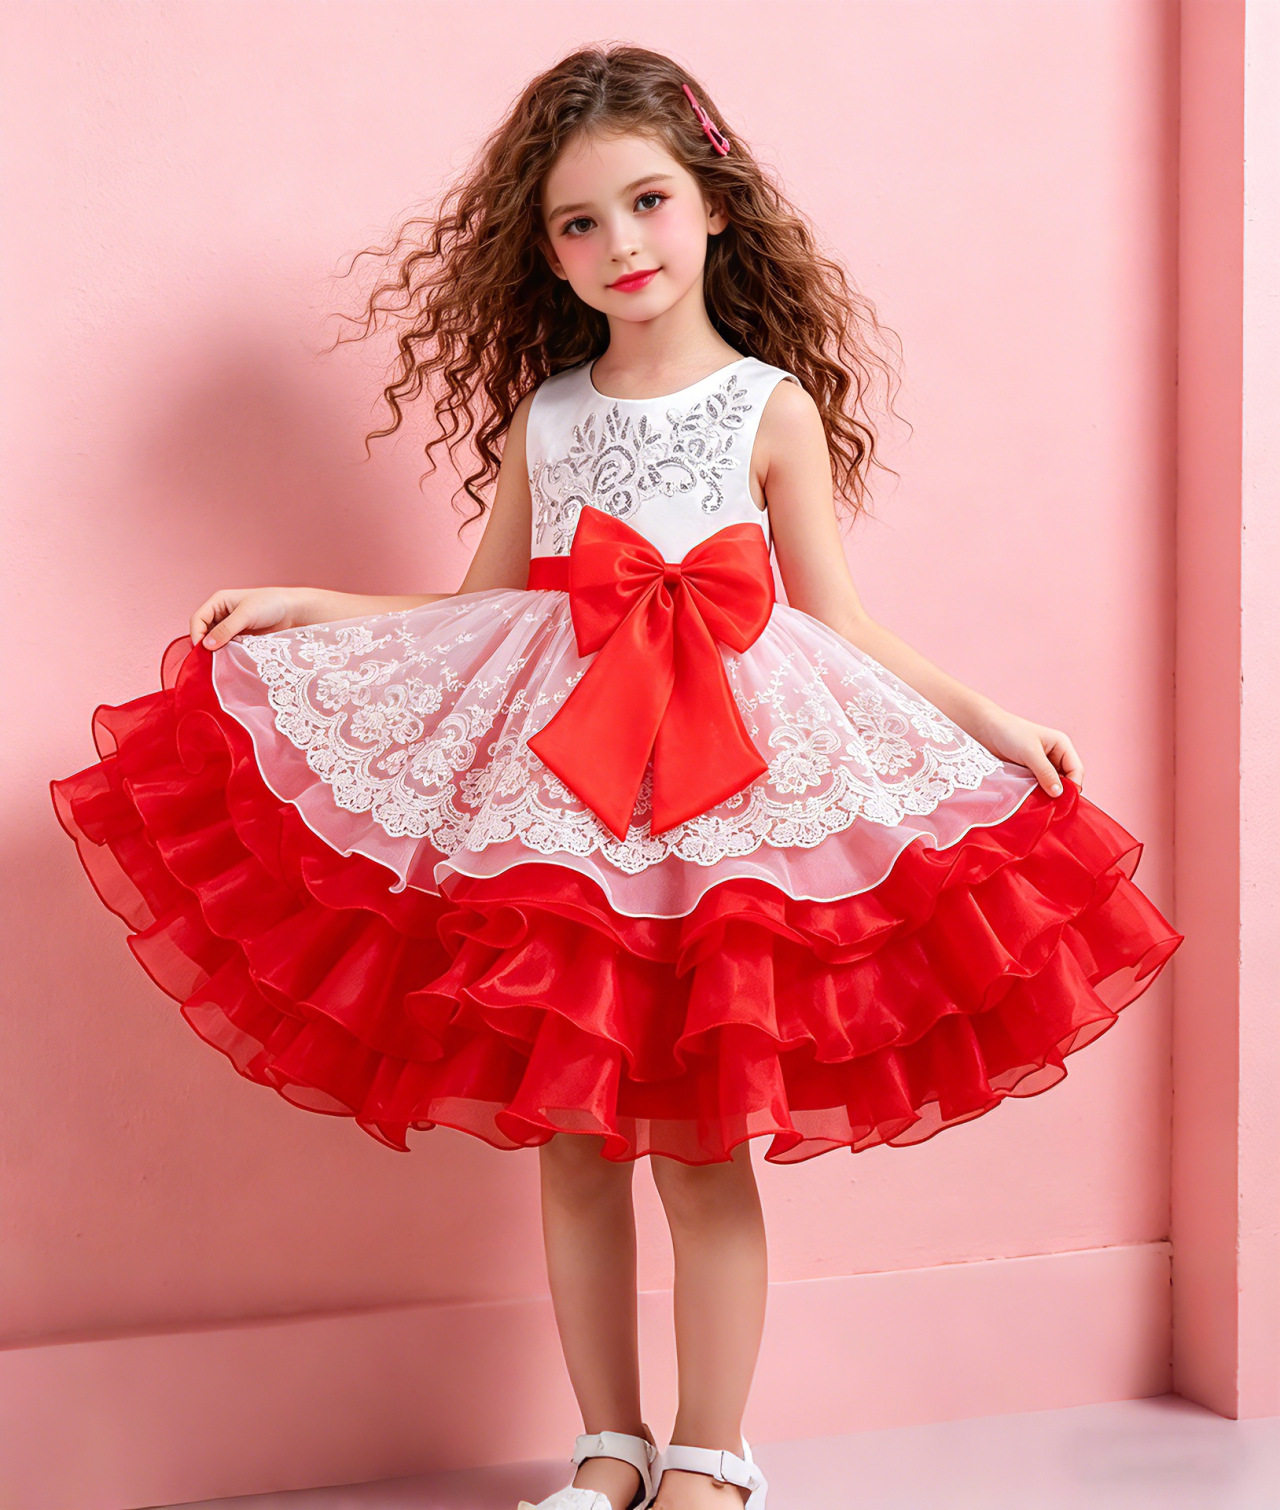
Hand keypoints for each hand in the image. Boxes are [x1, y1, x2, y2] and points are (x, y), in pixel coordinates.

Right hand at [189, 586, 315, 649]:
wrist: (293, 612)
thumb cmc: (271, 604)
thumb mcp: (246, 614)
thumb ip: (226, 629)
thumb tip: (207, 645)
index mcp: (218, 602)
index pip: (197, 619)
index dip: (197, 635)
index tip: (203, 650)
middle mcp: (221, 614)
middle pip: (203, 632)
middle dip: (205, 645)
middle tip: (210, 660)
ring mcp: (230, 627)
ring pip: (214, 642)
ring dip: (216, 651)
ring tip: (221, 660)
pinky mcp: (240, 638)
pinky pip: (226, 648)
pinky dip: (226, 654)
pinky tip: (230, 659)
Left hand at [968, 702, 1083, 796]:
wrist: (986, 729)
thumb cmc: (1010, 733)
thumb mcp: (1030, 753)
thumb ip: (1045, 773)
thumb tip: (1059, 793)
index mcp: (1062, 746)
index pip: (1076, 770)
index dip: (1073, 786)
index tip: (1063, 801)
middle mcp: (1055, 756)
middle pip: (1066, 780)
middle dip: (1060, 793)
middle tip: (1051, 806)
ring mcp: (1042, 765)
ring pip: (1052, 785)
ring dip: (1047, 794)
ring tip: (1040, 804)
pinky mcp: (1030, 772)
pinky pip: (1039, 786)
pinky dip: (1037, 793)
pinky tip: (1031, 799)